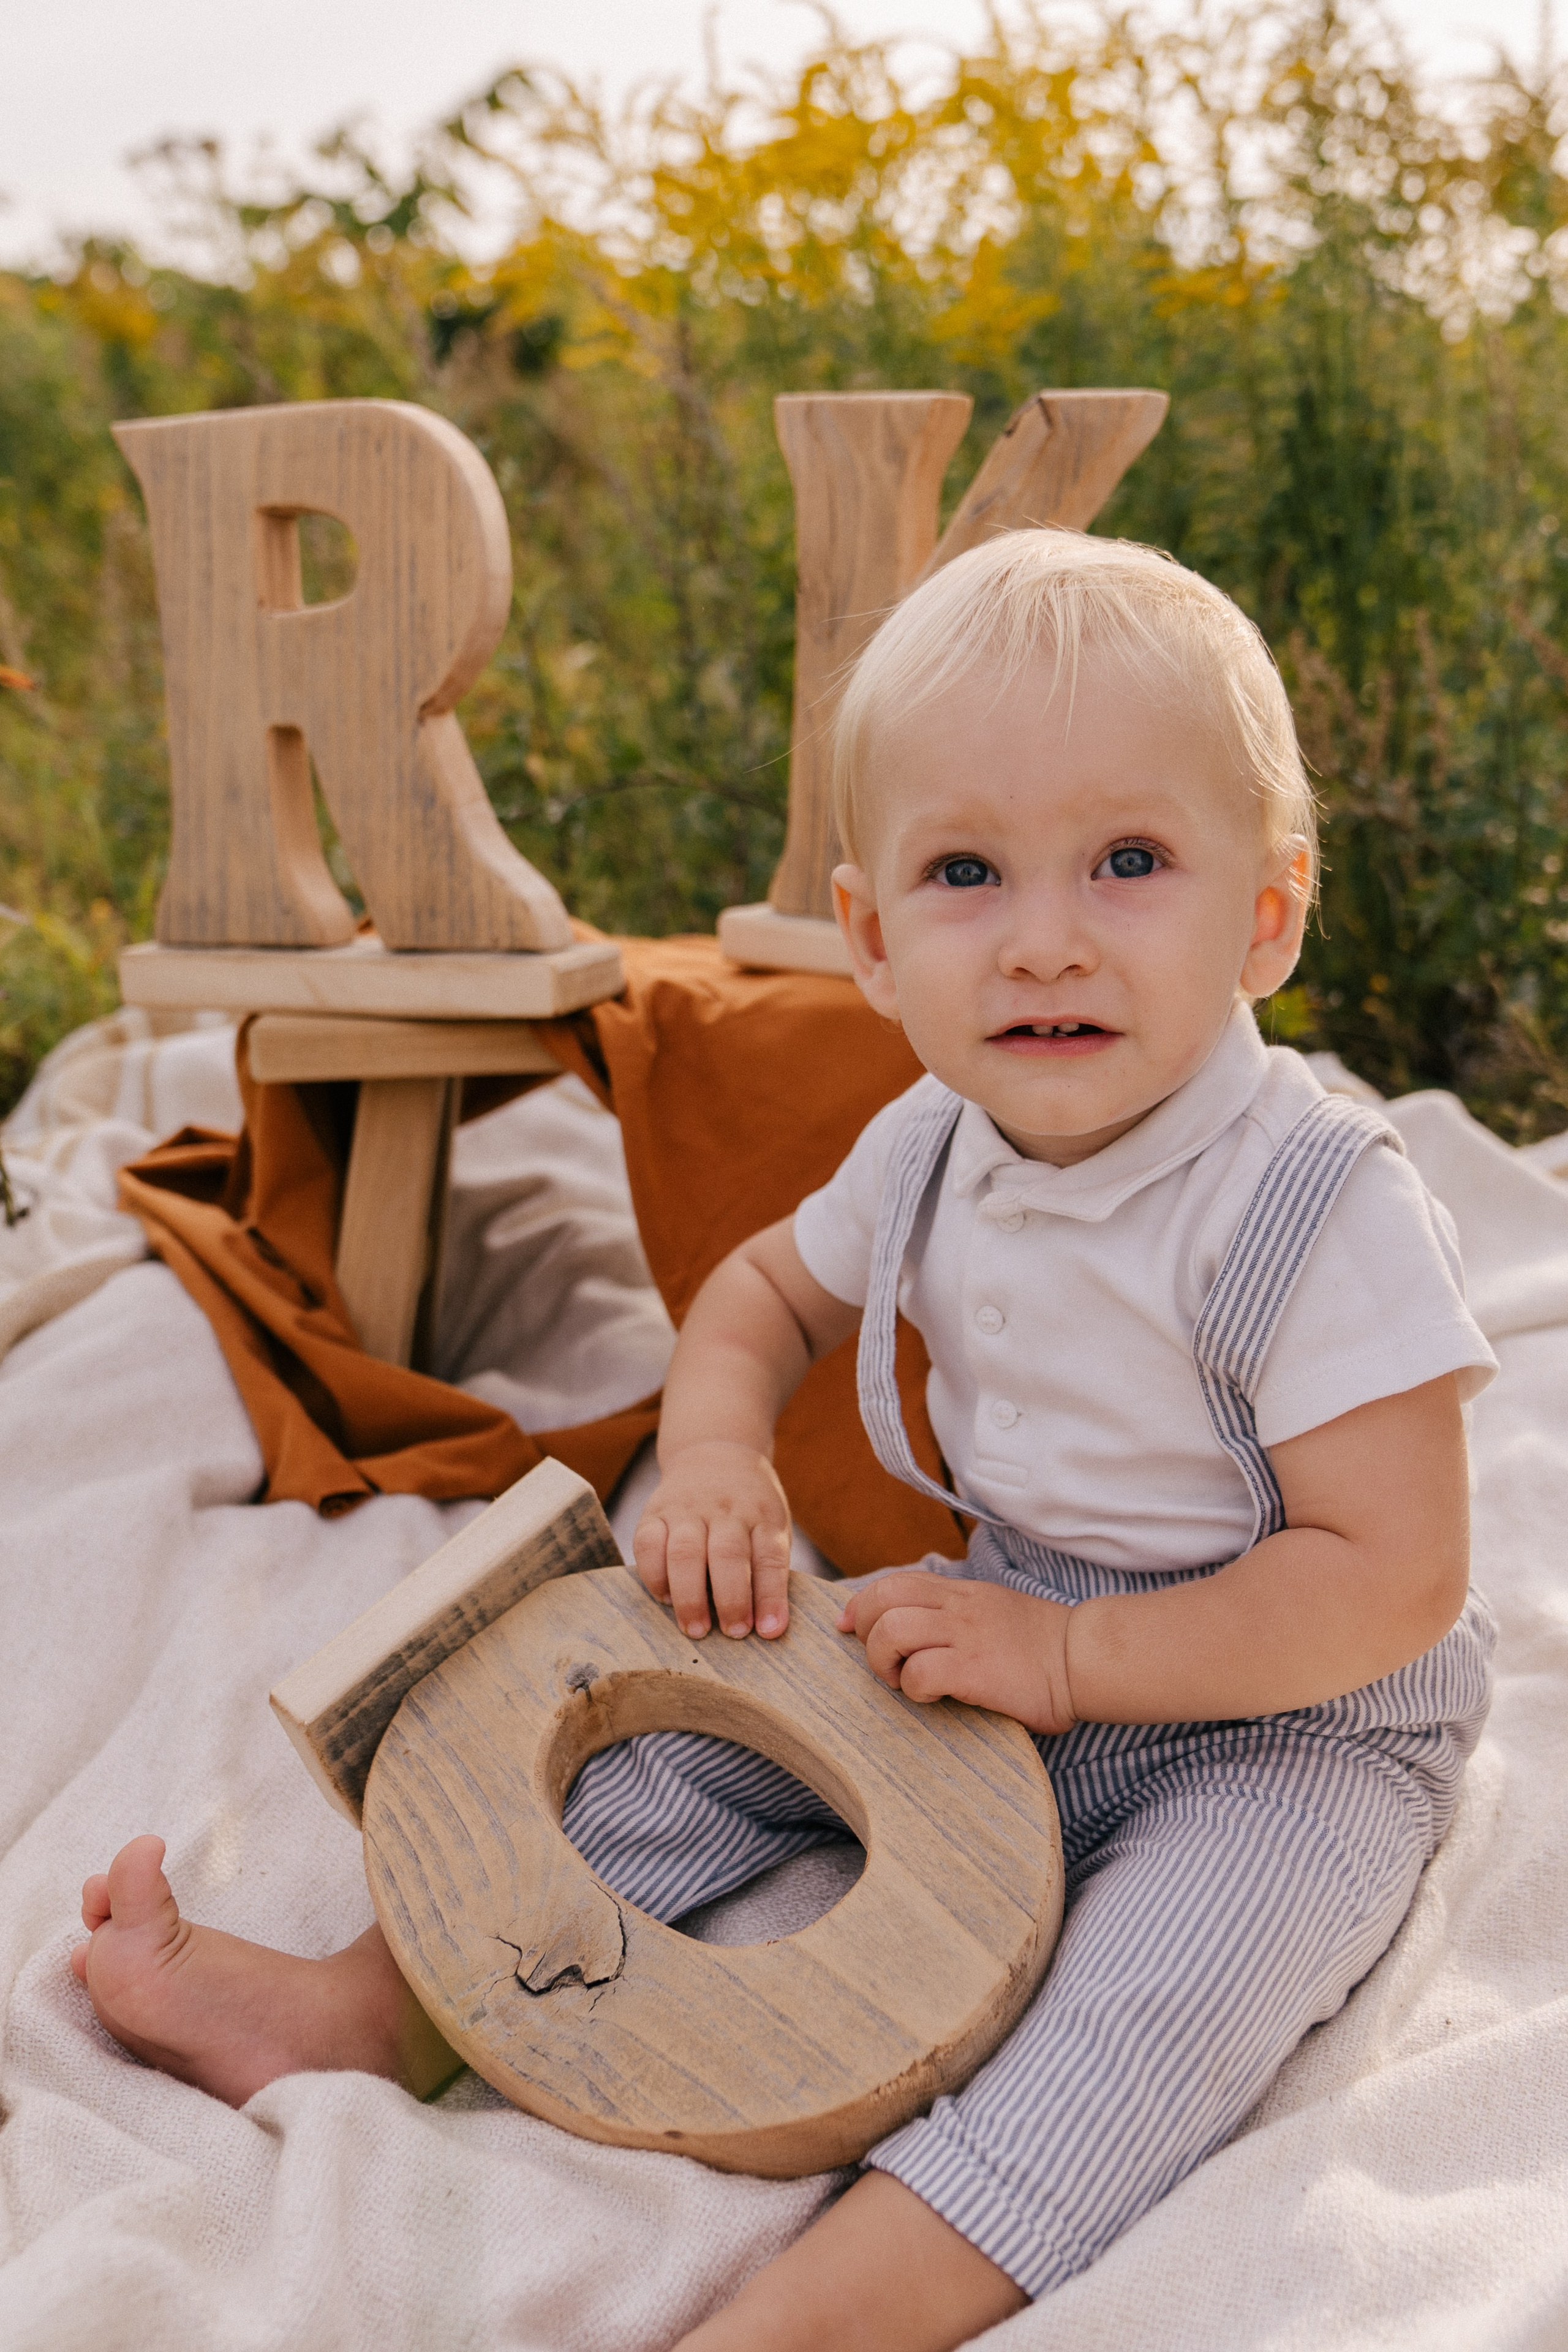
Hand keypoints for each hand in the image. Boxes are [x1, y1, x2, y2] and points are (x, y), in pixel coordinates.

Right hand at [633, 1441, 793, 1639]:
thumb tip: (765, 1627)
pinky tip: (665, 1598)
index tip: (769, 1631)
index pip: (769, 1557)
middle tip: (733, 1633)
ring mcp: (688, 1509)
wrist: (714, 1453)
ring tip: (696, 1629)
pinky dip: (654, 1576)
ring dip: (690, 1596)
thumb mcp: (771, 1526)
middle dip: (731, 1599)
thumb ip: (768, 1569)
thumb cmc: (749, 1508)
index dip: (770, 1597)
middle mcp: (726, 1510)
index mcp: (762, 1516)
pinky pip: (647, 1544)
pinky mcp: (655, 1512)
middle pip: (728, 1555)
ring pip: (685, 1552)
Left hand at [836, 1573, 1077, 1734]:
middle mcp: (958, 1608)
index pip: (894, 1582)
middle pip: (882, 1600)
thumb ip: (956, 1616)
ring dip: (884, 1661)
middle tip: (883, 1662)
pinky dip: (914, 1688)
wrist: (1085, 1659)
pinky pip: (920, 1672)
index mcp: (960, 1593)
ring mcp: (965, 1636)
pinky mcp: (975, 1669)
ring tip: (902, 1681)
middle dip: (864, 1632)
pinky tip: (933, 1696)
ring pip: (892, 1630)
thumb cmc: (1041, 1646)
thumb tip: (916, 1634)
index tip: (849, 1627)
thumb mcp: (993, 1612)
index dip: (861, 1604)